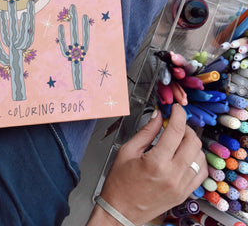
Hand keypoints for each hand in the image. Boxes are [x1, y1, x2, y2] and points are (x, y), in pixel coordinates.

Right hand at [88, 104, 207, 225]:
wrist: (120, 211)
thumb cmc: (120, 183)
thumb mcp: (127, 151)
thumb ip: (146, 132)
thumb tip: (158, 116)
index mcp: (156, 162)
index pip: (176, 131)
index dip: (178, 115)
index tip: (175, 109)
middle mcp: (173, 175)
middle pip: (193, 142)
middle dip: (186, 127)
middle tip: (175, 123)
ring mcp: (181, 186)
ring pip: (200, 156)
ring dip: (192, 143)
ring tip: (179, 139)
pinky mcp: (184, 194)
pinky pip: (201, 173)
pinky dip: (197, 160)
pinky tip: (186, 155)